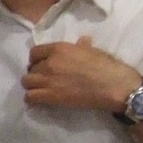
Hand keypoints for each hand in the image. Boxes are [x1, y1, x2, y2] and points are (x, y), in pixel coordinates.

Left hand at [23, 37, 141, 112]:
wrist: (115, 86)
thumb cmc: (108, 66)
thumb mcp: (94, 51)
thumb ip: (82, 46)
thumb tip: (82, 41)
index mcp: (60, 49)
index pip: (34, 52)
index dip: (37, 60)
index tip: (42, 65)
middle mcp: (50, 62)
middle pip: (30, 68)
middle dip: (36, 74)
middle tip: (44, 79)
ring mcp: (49, 80)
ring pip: (26, 82)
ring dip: (32, 86)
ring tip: (40, 90)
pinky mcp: (51, 96)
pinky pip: (30, 97)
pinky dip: (32, 99)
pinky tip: (39, 101)